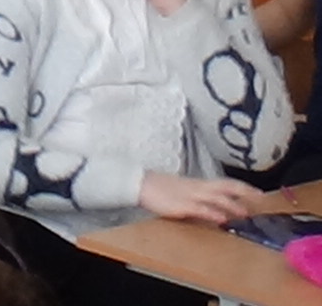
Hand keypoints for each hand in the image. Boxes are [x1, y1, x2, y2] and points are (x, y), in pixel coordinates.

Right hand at [138, 171, 258, 223]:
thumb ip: (201, 198)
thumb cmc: (161, 189)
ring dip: (231, 205)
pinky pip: (200, 209)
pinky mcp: (181, 205)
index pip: (227, 183)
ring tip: (245, 213)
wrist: (141, 185)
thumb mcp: (184, 191)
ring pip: (216, 198)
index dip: (245, 188)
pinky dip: (212, 213)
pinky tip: (221, 219)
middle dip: (245, 192)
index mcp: (200, 184)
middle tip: (261, 200)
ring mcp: (190, 195)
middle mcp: (199, 187)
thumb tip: (218, 208)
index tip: (261, 194)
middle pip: (226, 186)